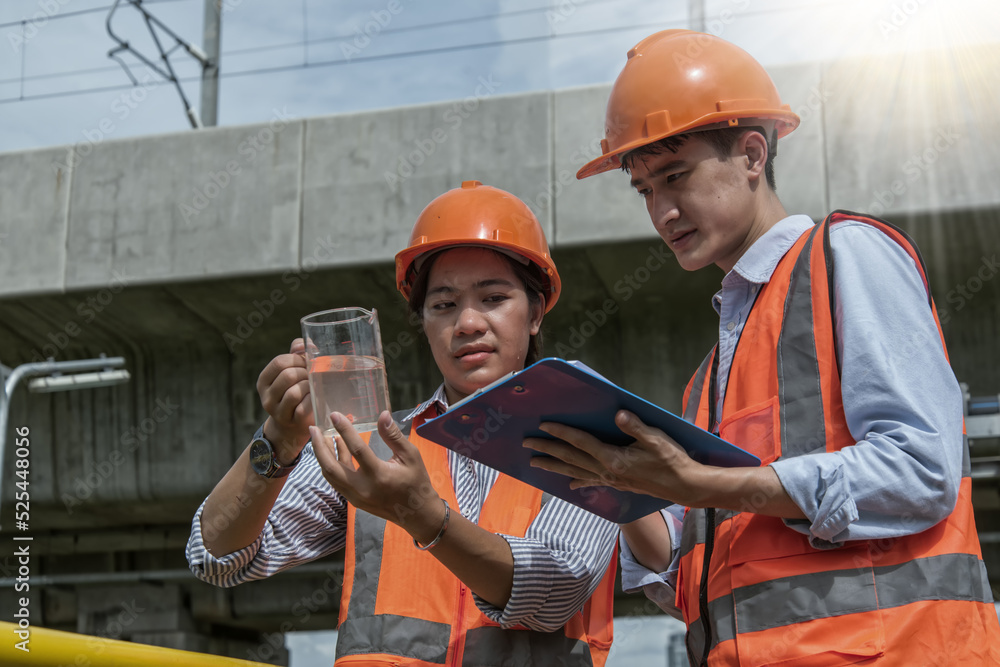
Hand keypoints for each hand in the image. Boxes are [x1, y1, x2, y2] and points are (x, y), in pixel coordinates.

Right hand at [257, 338, 311, 458]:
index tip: (307, 362)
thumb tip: (307, 343)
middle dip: (305, 372)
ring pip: (294, 392)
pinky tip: (314, 397)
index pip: (279, 362)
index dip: (297, 359)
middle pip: (287, 375)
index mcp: (264, 380)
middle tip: (312, 374)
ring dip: (309, 386)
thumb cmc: (296, 390)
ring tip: (313, 385)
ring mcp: (276, 411)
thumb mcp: (293, 370)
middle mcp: (266, 396)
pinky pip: (303, 407)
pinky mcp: (290, 421)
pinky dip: (312, 399)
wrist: (294, 423)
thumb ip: (297, 353)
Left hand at [310, 411, 446, 543]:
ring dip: (323, 456)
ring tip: (321, 437)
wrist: (417, 514)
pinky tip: (336, 450)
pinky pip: (337, 481)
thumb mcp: (411, 455)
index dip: (345, 430)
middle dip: (319, 447)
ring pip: (330, 476)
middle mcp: (363, 488)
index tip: (335, 415)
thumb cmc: (416, 481)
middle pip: (331, 467)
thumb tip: (382, 415)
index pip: (357, 449)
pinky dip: (332, 465)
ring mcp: (356, 497)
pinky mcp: (354, 500)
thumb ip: (394, 436)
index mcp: (379, 475)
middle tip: (313, 428)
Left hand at [524, 409, 710, 506]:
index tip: (543, 424)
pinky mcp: (617, 485)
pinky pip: (591, 482)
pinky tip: (568, 485)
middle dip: (547, 450)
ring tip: (534, 463)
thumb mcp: (657, 440)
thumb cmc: (673, 460)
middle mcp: (607, 471)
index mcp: (614, 458)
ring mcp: (611, 480)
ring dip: (553, 466)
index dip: (561, 432)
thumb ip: (636, 427)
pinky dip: (578, 482)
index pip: (581, 442)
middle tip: (525, 443)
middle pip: (570, 458)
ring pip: (575, 472)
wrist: (685, 486)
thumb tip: (619, 415)